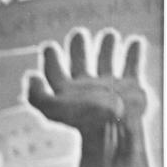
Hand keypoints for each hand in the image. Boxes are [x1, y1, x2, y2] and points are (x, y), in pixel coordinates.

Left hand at [27, 29, 146, 145]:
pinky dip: (134, 53)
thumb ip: (35, 95)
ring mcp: (109, 86)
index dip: (50, 59)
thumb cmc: (82, 121)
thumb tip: (31, 76)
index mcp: (66, 92)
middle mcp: (86, 88)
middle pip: (80, 62)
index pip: (54, 72)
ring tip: (109, 34)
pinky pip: (132, 66)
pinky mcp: (131, 87)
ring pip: (106, 61)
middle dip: (79, 47)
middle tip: (78, 33)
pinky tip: (135, 41)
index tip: (48, 47)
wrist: (115, 133)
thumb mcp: (51, 108)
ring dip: (107, 48)